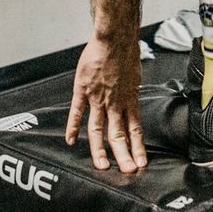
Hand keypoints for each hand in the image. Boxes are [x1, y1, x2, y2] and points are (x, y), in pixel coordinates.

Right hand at [65, 35, 147, 173]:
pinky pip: (77, 112)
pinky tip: (71, 141)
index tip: (141, 163)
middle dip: (124, 156)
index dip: (138, 148)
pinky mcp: (83, 90)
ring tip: (102, 166)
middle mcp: (115, 103)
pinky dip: (73, 127)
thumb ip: (130, 92)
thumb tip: (131, 100)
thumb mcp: (135, 77)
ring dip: (100, 150)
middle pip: (119, 135)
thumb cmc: (126, 54)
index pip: (135, 130)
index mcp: (129, 100)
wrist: (115, 38)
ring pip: (99, 130)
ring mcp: (98, 98)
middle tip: (127, 172)